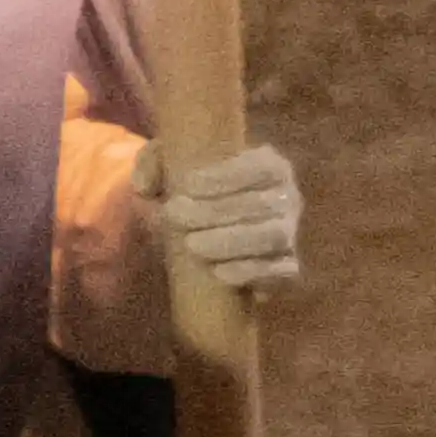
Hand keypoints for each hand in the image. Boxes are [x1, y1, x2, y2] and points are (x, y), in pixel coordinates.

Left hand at [138, 139, 303, 300]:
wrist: (209, 228)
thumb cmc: (194, 188)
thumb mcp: (172, 164)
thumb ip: (153, 163)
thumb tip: (144, 187)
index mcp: (270, 165)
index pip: (261, 166)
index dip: (227, 176)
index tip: (186, 185)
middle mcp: (288, 198)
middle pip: (264, 204)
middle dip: (216, 211)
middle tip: (175, 216)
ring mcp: (290, 234)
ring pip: (273, 236)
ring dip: (231, 242)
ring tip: (192, 245)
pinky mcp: (286, 268)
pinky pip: (282, 271)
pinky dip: (252, 273)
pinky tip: (219, 273)